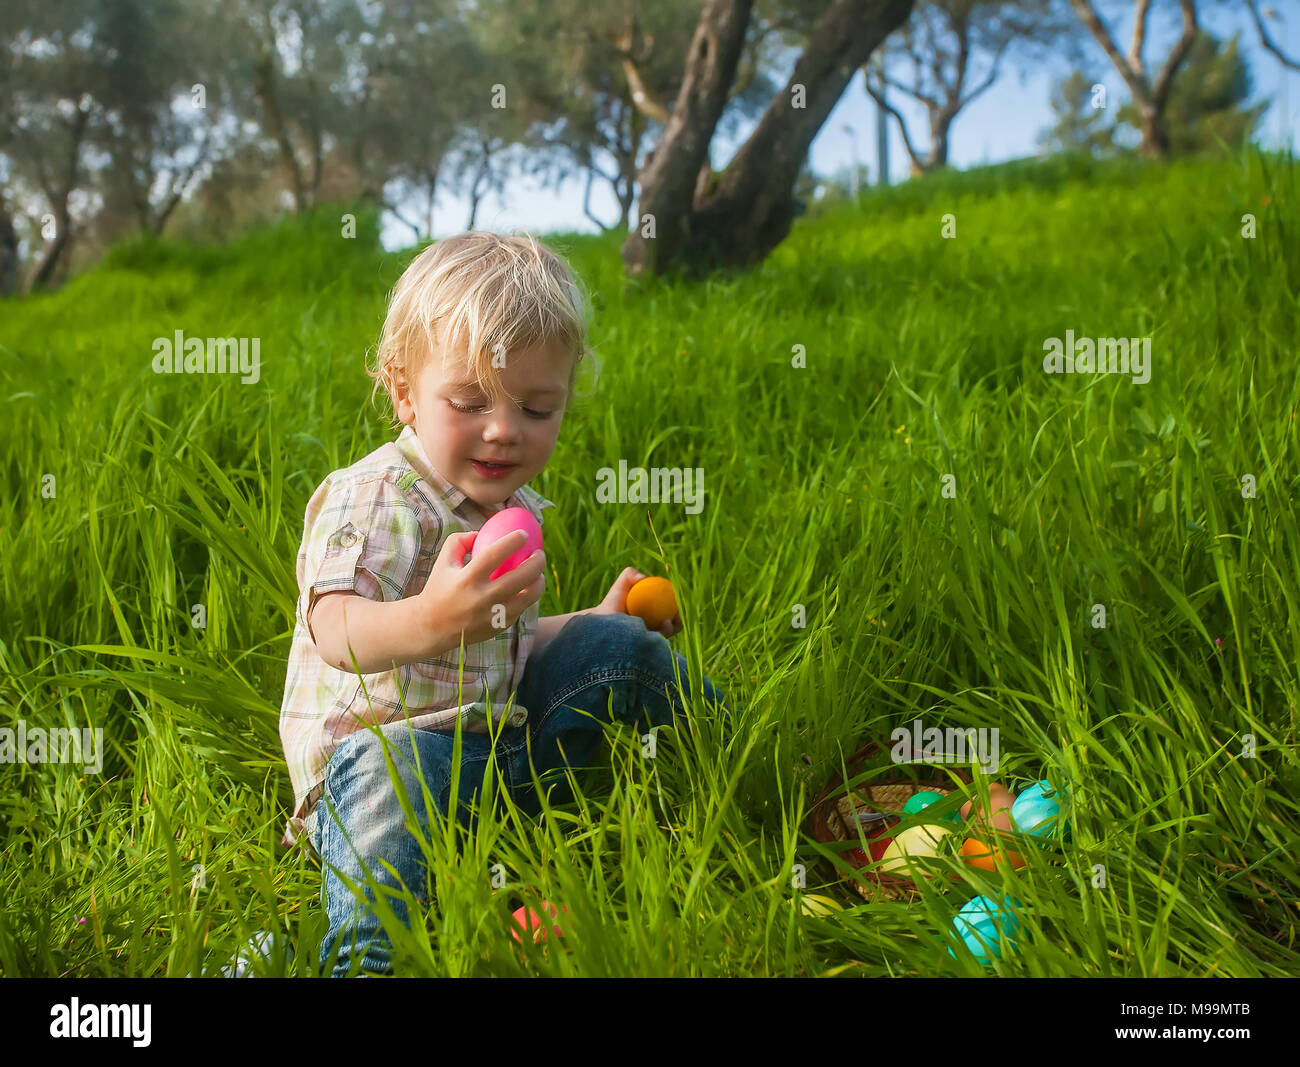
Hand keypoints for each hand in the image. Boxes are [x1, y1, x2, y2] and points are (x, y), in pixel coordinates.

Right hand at [414, 529, 545, 649]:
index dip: (513, 541)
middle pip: (519, 577)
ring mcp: (492, 616)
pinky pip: (521, 609)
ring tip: (539, 573)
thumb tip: (482, 531)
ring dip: (539, 582)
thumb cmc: (439, 588)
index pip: (495, 555)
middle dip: (536, 562)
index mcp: (466, 579)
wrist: (432, 628)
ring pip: (528, 597)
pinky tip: (528, 589)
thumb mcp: (443, 562)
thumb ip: (459, 541)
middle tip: (539, 553)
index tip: (524, 534)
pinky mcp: (498, 628)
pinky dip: (527, 598)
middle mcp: (481, 598)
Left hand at [595, 567, 682, 638]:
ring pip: (668, 637)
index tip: (681, 599)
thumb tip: (644, 578)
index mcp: (652, 616)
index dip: (679, 607)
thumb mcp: (621, 585)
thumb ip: (631, 575)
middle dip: (681, 620)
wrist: (599, 623)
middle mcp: (652, 631)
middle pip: (674, 626)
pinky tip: (662, 626)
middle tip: (680, 611)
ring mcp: (649, 643)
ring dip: (672, 629)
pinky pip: (659, 645)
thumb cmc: (610, 603)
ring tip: (668, 621)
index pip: (670, 612)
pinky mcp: (645, 653)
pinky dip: (663, 636)